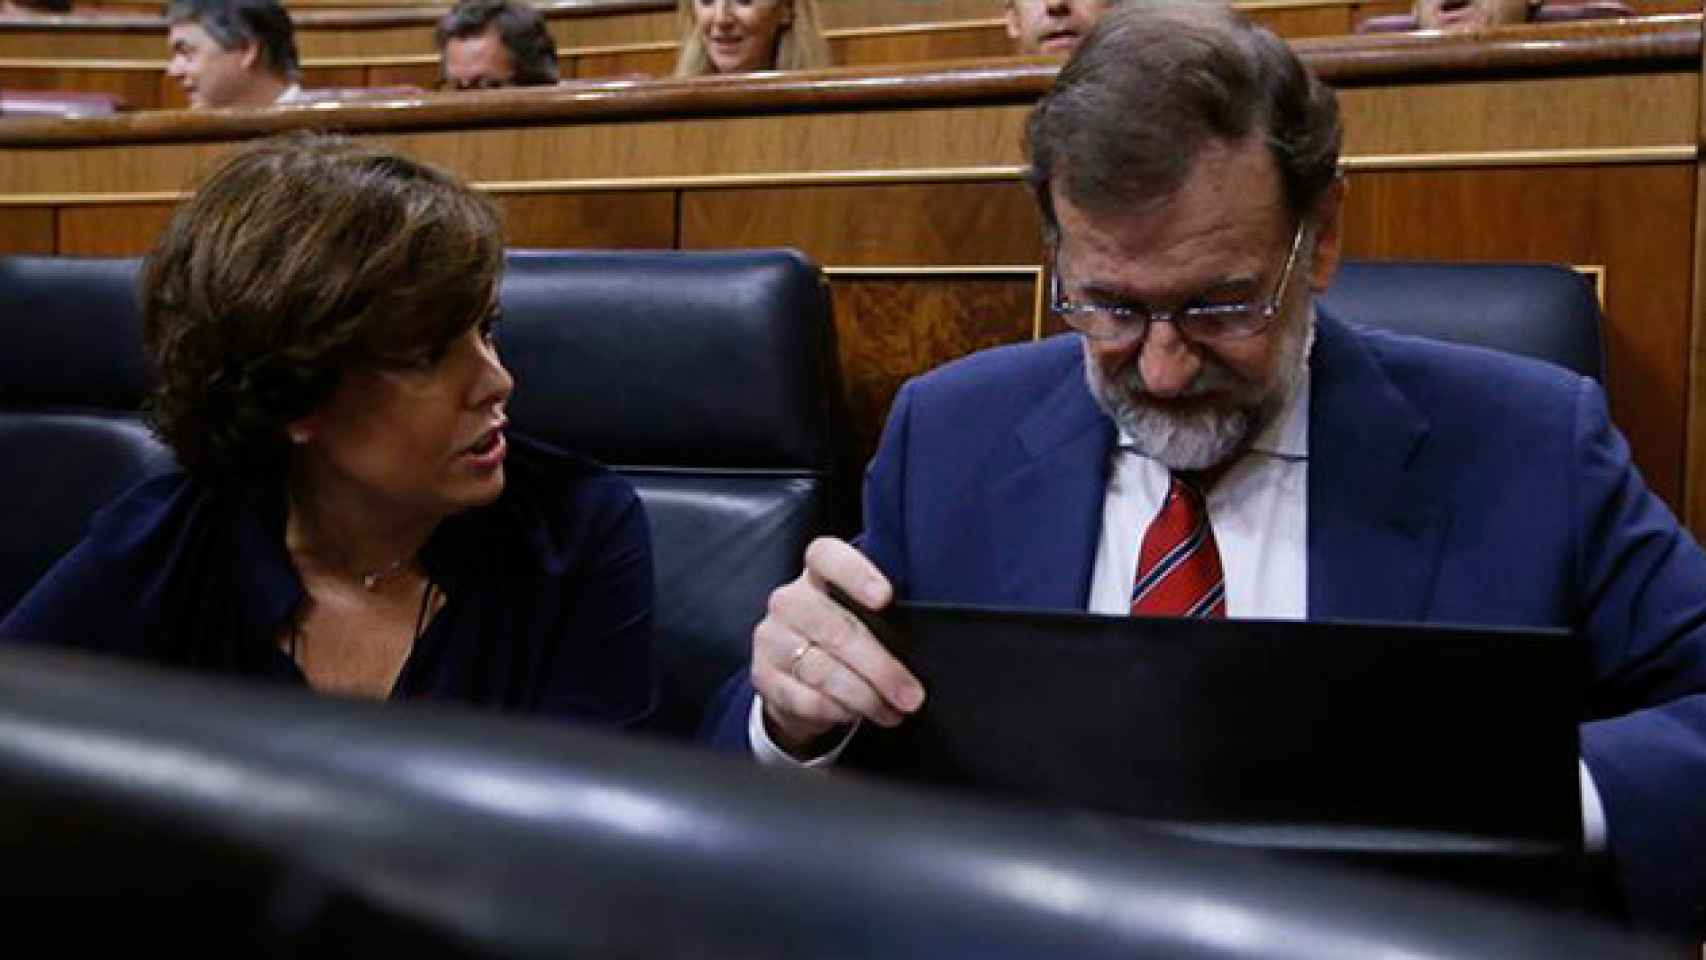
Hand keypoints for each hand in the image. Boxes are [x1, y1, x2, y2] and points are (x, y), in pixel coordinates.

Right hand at [753, 537, 924, 756]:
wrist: (794, 675)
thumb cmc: (840, 638)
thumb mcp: (859, 616)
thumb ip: (881, 617)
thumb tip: (922, 643)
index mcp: (816, 574)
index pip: (827, 556)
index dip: (856, 573)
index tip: (885, 597)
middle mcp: (789, 601)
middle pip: (836, 629)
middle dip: (880, 667)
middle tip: (910, 694)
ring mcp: (772, 639)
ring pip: (823, 670)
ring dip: (865, 697)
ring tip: (893, 710)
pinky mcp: (764, 676)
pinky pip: (808, 699)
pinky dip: (840, 712)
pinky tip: (859, 715)